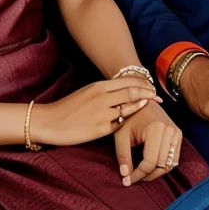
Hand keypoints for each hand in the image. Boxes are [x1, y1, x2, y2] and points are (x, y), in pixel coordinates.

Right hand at [35, 77, 159, 146]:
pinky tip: (136, 122)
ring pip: (129, 107)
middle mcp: (102, 97)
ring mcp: (102, 112)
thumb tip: (119, 92)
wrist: (49, 121)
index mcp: (98, 86)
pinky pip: (120, 124)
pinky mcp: (100, 128)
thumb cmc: (67, 108)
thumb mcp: (86, 93)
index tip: (152, 88)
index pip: (127, 81)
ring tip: (152, 107)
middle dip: (148, 94)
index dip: (142, 84)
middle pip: (132, 92)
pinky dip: (129, 121)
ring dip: (142, 106)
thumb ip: (103, 91)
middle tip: (159, 98)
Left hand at [113, 101, 182, 186]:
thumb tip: (125, 176)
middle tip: (132, 179)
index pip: (150, 161)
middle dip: (147, 176)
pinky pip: (174, 157)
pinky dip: (164, 166)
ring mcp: (176, 132)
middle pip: (161, 165)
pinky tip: (150, 167)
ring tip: (141, 175)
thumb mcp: (121, 134)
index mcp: (155, 128)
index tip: (126, 181)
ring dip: (156, 173)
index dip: (138, 175)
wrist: (142, 99)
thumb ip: (123, 155)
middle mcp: (170, 130)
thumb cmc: (129, 115)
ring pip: (170, 164)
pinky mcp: (178, 134)